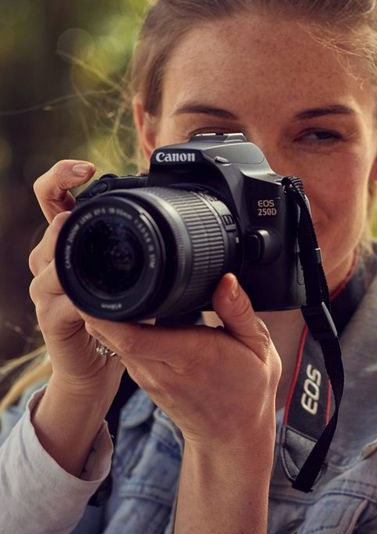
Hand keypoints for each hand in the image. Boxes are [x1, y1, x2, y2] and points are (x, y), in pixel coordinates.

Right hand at [28, 160, 123, 400]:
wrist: (97, 365)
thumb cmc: (116, 314)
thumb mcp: (132, 274)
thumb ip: (141, 244)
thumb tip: (172, 209)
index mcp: (72, 243)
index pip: (53, 198)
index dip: (61, 177)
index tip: (85, 168)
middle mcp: (51, 262)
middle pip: (49, 227)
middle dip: (64, 216)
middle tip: (80, 207)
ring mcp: (46, 291)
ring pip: (47, 262)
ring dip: (66, 252)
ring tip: (81, 239)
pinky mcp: (53, 321)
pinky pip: (61, 304)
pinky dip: (76, 299)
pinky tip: (89, 296)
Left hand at [82, 273, 280, 454]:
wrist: (233, 435)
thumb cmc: (248, 389)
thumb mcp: (258, 346)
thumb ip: (239, 310)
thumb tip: (226, 280)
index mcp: (190, 357)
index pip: (133, 336)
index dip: (111, 312)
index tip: (105, 284)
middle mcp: (161, 370)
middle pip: (112, 335)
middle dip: (101, 304)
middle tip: (103, 273)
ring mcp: (148, 378)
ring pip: (112, 342)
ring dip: (106, 316)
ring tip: (115, 286)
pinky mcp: (144, 380)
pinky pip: (121, 350)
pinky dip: (116, 329)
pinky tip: (128, 312)